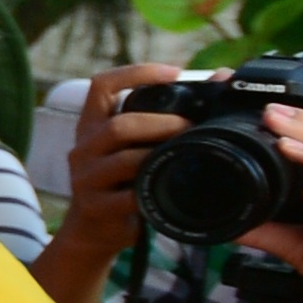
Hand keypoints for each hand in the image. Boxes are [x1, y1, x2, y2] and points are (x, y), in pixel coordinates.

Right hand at [32, 64, 189, 302]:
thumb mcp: (129, 147)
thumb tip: (219, 83)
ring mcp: (86, 179)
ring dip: (160, 155)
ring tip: (187, 155)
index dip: (136, 73)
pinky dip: (154, 191)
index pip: (102, 86)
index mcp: (91, 125)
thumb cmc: (122, 181)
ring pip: (123, 160)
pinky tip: (171, 189)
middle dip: (161, 123)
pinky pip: (128, 196)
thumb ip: (158, 122)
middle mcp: (83, 148)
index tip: (174, 72)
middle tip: (191, 127)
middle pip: (117, 125)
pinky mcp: (96, 207)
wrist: (94, 230)